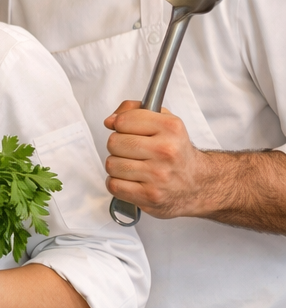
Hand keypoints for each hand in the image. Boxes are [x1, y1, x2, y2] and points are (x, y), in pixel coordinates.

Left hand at [104, 101, 214, 218]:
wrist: (198, 184)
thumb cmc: (175, 151)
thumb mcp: (164, 121)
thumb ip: (134, 111)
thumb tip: (110, 120)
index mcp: (171, 128)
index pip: (123, 121)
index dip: (121, 125)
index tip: (128, 130)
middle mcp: (166, 151)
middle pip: (114, 142)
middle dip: (118, 146)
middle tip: (133, 150)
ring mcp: (158, 175)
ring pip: (111, 164)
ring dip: (117, 166)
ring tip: (133, 166)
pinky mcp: (150, 196)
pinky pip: (114, 185)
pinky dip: (118, 183)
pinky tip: (132, 180)